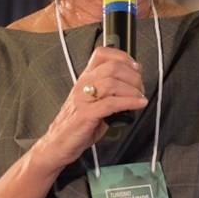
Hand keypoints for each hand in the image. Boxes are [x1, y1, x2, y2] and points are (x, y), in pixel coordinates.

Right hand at [32, 47, 147, 172]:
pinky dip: (129, 102)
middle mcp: (83, 84)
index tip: (136, 68)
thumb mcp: (95, 102)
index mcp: (85, 78)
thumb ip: (110, 92)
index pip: (102, 54)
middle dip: (133, 76)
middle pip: (112, 67)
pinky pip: (111, 103)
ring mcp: (83, 99)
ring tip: (139, 98)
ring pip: (112, 83)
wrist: (58, 143)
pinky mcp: (85, 114)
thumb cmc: (77, 124)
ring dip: (132, 90)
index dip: (123, 57)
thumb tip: (134, 86)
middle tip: (140, 88)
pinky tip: (137, 105)